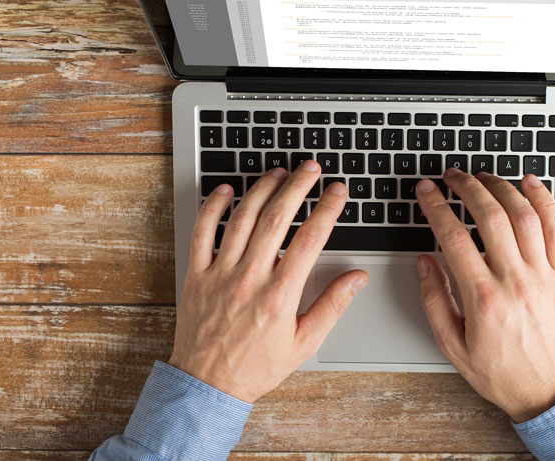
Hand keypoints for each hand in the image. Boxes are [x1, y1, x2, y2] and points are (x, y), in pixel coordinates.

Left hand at [168, 161, 367, 402]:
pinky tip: (227, 191)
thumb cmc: (256, 367)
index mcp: (280, 295)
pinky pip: (202, 233)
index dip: (327, 209)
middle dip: (297, 187)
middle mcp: (250, 278)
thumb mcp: (304, 342)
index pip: (310, 239)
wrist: (207, 385)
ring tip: (279, 173)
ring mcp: (220, 274)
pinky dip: (213, 208)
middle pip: (276, 219)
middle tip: (311, 169)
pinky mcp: (197, 275)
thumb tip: (357, 278)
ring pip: (242, 219)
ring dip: (262, 189)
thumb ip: (332, 306)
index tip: (337, 192)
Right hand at [415, 169, 554, 422]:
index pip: (453, 237)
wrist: (550, 392)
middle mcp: (515, 281)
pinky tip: (529, 183)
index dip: (435, 207)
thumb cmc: (502, 372)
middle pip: (490, 216)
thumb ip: (434, 301)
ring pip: (523, 215)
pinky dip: (543, 200)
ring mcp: (544, 275)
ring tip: (483, 176)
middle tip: (452, 175)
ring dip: (501, 187)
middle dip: (466, 187)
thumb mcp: (453, 346)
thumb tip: (424, 262)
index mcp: (483, 298)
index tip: (426, 191)